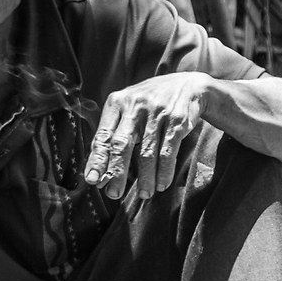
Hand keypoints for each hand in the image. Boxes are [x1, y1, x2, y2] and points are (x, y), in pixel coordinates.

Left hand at [83, 73, 217, 201]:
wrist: (189, 85)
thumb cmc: (150, 105)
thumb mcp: (129, 111)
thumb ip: (113, 136)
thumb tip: (100, 176)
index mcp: (117, 103)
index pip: (102, 136)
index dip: (97, 160)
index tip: (92, 181)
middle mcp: (135, 106)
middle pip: (121, 145)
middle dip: (117, 173)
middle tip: (114, 194)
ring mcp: (157, 113)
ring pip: (146, 153)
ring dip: (145, 178)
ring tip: (144, 194)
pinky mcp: (177, 120)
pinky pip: (167, 151)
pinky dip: (164, 171)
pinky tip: (162, 184)